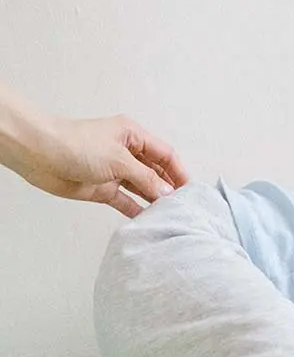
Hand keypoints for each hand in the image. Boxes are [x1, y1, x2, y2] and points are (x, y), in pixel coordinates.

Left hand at [20, 115, 187, 216]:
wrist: (40, 155)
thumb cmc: (77, 145)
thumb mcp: (119, 160)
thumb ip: (146, 178)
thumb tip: (167, 193)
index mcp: (133, 136)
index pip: (165, 154)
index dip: (179, 171)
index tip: (191, 191)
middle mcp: (126, 152)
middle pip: (155, 172)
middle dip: (168, 187)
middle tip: (183, 206)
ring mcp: (114, 171)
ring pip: (141, 187)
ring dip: (153, 200)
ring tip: (170, 215)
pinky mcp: (102, 188)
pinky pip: (125, 200)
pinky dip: (136, 209)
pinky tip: (148, 220)